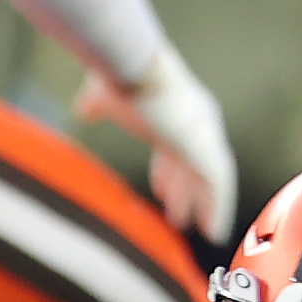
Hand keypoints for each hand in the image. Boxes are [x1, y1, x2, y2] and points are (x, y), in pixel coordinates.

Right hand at [78, 41, 234, 238]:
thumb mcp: (102, 95)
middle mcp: (197, 121)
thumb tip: (81, 111)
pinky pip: (219, 187)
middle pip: (194, 165)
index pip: (174, 146)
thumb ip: (96, 105)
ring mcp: (205, 135)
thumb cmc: (118, 76)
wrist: (133, 68)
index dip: (167, 170)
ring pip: (211, 179)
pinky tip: (215, 232)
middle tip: (179, 218)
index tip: (161, 192)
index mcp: (174, 110)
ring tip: (203, 232)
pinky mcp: (207, 148)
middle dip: (186, 192)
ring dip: (205, 205)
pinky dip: (220, 209)